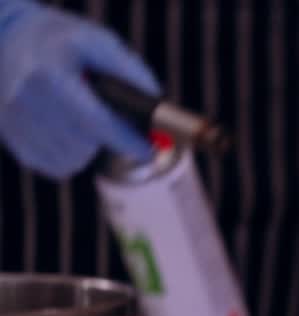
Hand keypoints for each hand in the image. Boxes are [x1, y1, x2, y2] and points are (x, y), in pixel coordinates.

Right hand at [0, 0, 159, 178]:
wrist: (8, 41)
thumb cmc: (61, 42)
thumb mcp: (97, 42)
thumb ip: (129, 71)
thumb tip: (156, 106)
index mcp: (48, 74)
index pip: (96, 120)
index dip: (127, 140)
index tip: (149, 150)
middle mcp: (26, 101)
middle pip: (85, 143)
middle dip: (109, 138)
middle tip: (117, 124)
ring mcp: (15, 123)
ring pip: (72, 158)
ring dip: (90, 146)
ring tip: (86, 119)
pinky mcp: (13, 140)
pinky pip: (56, 165)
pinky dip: (71, 154)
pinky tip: (69, 129)